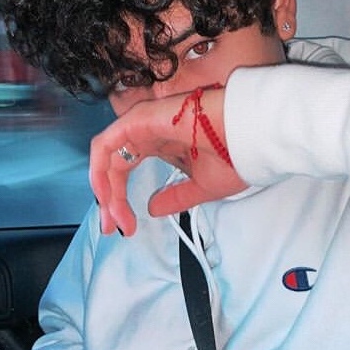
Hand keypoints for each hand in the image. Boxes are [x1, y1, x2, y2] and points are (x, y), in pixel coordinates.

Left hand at [90, 86, 246, 234]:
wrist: (250, 137)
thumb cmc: (236, 156)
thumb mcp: (202, 188)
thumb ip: (175, 198)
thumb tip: (152, 209)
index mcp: (161, 145)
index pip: (126, 172)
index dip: (120, 201)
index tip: (125, 229)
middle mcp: (147, 134)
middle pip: (113, 168)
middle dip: (108, 201)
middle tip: (112, 229)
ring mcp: (141, 125)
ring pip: (106, 158)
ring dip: (104, 190)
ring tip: (112, 218)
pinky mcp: (138, 120)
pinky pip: (106, 144)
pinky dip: (99, 170)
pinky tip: (106, 195)